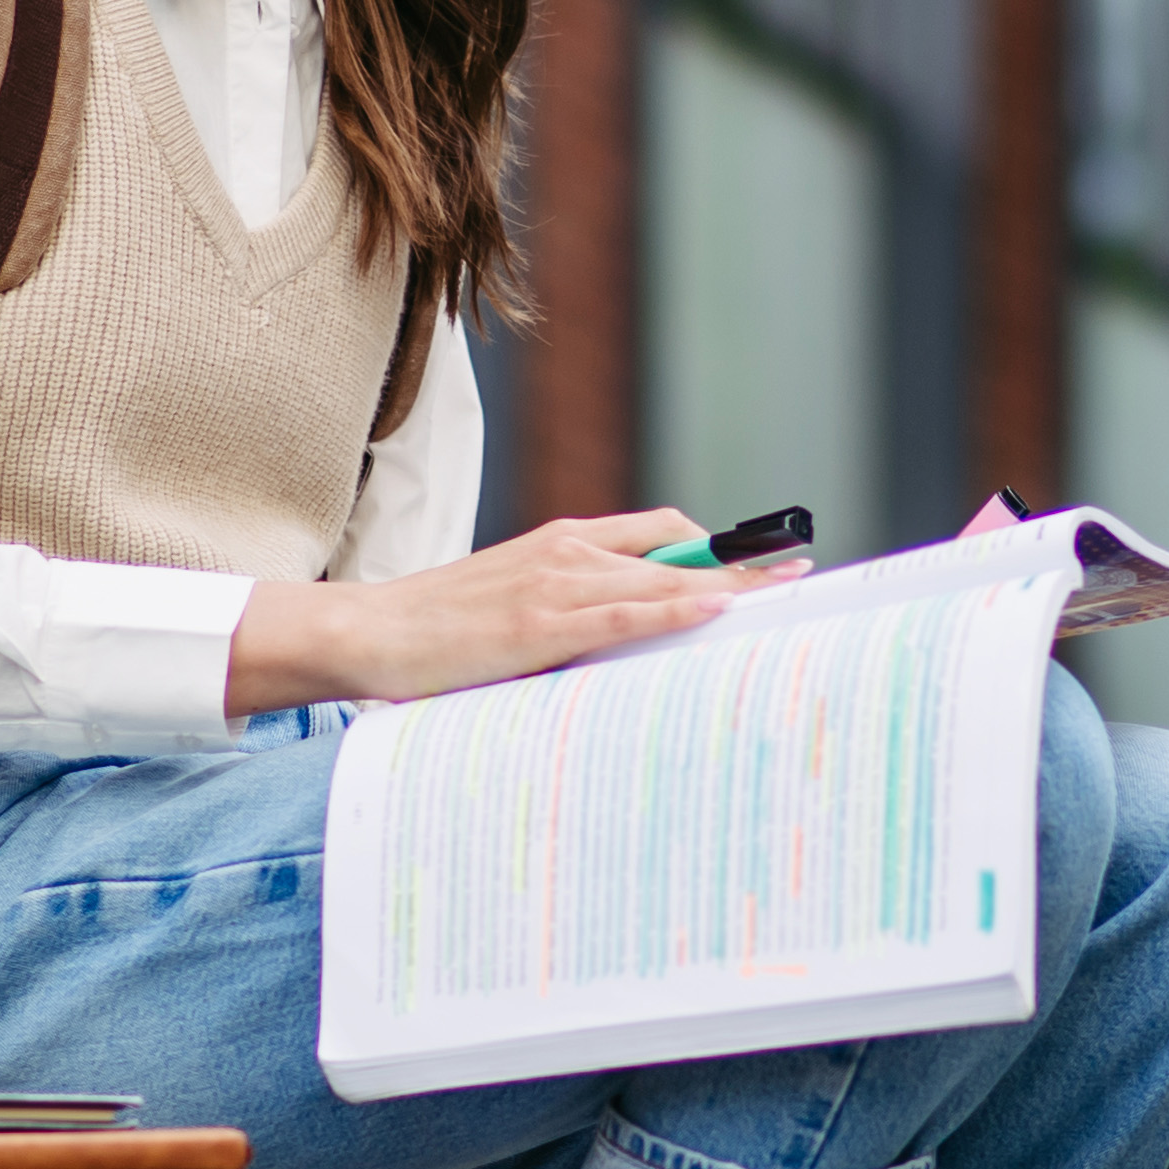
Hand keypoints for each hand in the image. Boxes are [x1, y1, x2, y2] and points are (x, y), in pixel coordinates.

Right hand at [227, 509, 804, 712]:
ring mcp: (555, 584)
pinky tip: (717, 608)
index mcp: (562, 542)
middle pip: (676, 549)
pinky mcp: (541, 623)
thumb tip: (622, 637)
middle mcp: (567, 551)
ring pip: (663, 578)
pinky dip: (677, 607)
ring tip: (785, 593)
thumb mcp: (513, 602)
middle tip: (800, 574)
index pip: (659, 531)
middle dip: (743, 563)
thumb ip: (568, 608)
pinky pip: (626, 612)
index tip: (766, 560)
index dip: (716, 546)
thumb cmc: (436, 628)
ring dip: (729, 585)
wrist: (368, 632)